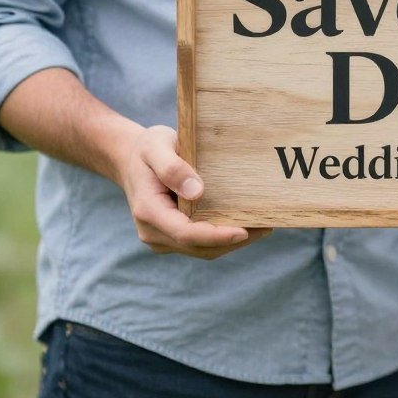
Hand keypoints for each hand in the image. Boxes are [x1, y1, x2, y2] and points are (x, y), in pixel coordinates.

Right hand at [114, 125, 271, 258]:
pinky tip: (246, 225)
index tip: (244, 230)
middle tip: (267, 225)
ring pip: (202, 250)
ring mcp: (161, 237)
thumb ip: (173, 168)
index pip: (185, 233)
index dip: (216, 235)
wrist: (129, 158)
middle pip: (198, 247)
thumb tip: (197, 192)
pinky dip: (223, 238)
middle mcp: (152, 231)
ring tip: (263, 226)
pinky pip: (200, 245)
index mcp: (148, 211)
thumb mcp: (156, 147)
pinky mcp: (172, 237)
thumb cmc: (147, 149)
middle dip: (233, 241)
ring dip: (232, 243)